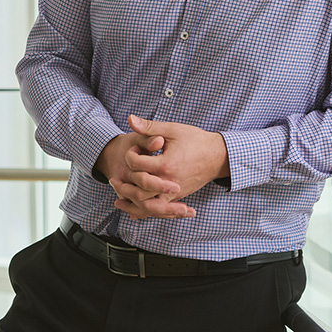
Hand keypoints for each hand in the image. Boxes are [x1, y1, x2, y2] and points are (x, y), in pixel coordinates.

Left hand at [110, 115, 228, 219]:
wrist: (217, 156)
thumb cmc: (196, 141)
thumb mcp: (172, 130)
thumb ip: (150, 127)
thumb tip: (130, 119)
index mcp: (166, 164)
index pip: (137, 164)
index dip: (131, 155)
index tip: (134, 149)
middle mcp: (169, 182)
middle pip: (138, 189)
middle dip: (123, 185)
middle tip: (114, 179)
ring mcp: (174, 193)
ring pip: (147, 205)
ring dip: (130, 201)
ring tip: (118, 196)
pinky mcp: (177, 198)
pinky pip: (158, 210)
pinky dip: (144, 212)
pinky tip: (132, 212)